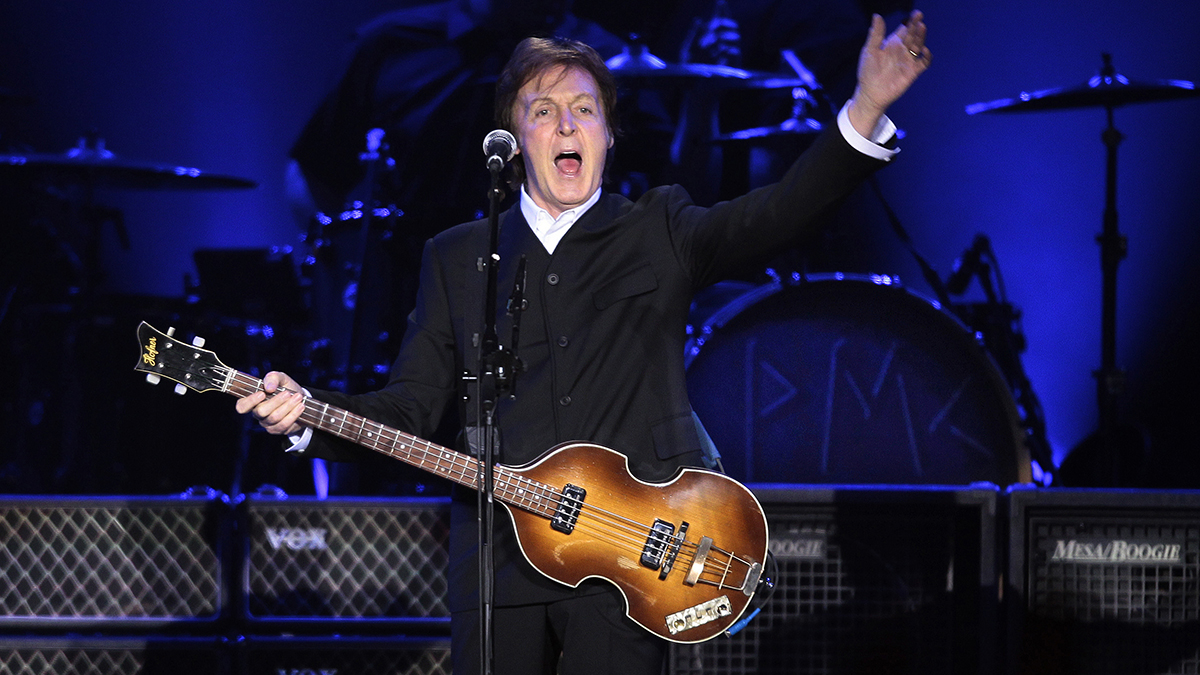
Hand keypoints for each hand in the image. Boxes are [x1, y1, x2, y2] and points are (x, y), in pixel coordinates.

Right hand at [234, 371, 306, 435]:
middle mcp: (257, 414)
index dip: (249, 402)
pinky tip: (300, 406)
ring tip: (298, 397)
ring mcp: (267, 423)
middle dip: (276, 401)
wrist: (300, 400)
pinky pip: (284, 424)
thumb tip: (269, 387)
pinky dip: (294, 414)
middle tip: (288, 393)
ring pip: (275, 417)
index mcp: (253, 401)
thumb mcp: (281, 378)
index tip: (262, 393)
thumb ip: (273, 377)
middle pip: (261, 412)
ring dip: (288, 406)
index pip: (242, 406)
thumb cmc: (285, 388)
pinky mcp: (278, 430)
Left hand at [848, 10, 930, 136]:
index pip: (904, 29)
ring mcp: (908, 60)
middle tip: (918, 15)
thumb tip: (877, 15)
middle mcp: (902, 50)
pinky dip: (927, 56)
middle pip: (913, 35)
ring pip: (919, 45)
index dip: (909, 21)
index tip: (913, 14)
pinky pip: (924, 62)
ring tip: (921, 26)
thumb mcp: (870, 50)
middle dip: (916, 25)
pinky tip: (923, 50)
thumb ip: (875, 34)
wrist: (870, 93)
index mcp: (892, 44)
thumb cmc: (867, 72)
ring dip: (921, 36)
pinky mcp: (913, 72)